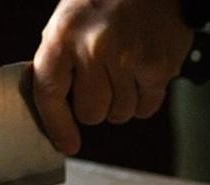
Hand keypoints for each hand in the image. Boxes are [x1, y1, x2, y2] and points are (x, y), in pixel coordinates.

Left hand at [33, 0, 193, 154]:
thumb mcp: (66, 23)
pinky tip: (140, 75)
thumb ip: (57, 64)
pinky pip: (146, 108)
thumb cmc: (103, 1)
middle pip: (91, 113)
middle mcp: (94, 48)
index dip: (57, 126)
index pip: (50, 95)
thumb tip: (53, 113)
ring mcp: (129, 58)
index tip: (66, 144)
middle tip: (101, 82)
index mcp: (63, 37)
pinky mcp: (159, 66)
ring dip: (120, 103)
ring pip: (120, 114)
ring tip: (122, 71)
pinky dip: (143, 100)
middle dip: (95, 106)